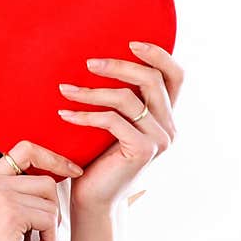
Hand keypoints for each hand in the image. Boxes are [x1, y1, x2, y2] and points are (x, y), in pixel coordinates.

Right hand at [0, 140, 83, 240]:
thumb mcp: (4, 215)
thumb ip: (22, 194)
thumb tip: (57, 178)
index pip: (26, 148)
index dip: (53, 156)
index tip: (72, 170)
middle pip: (47, 180)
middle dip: (53, 210)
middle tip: (44, 232)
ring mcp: (0, 196)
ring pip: (51, 202)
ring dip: (51, 229)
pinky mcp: (11, 214)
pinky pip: (49, 221)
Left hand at [57, 40, 183, 212]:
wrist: (93, 198)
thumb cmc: (94, 157)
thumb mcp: (109, 123)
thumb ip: (118, 99)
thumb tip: (97, 60)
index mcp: (164, 115)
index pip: (175, 76)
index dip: (159, 54)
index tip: (131, 41)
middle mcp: (168, 126)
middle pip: (151, 80)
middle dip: (118, 66)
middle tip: (88, 63)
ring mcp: (159, 139)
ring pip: (128, 98)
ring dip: (92, 91)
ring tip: (64, 89)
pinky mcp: (143, 150)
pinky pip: (112, 120)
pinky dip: (85, 115)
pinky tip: (64, 114)